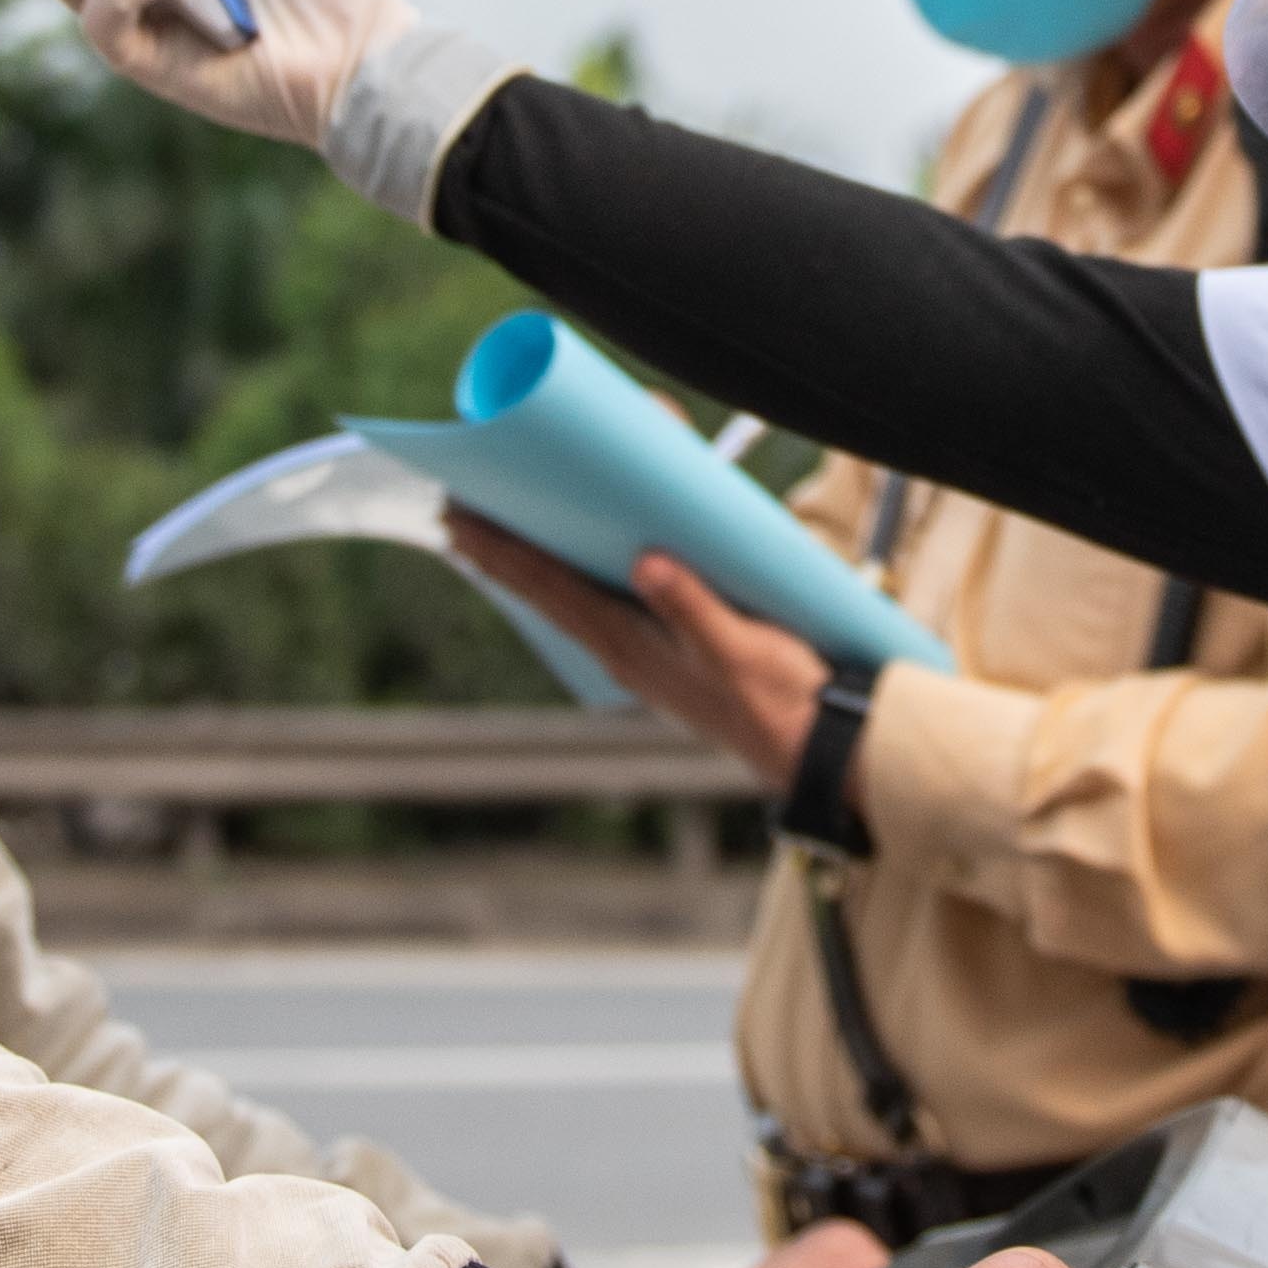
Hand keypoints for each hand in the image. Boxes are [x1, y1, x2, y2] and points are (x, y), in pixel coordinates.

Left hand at [446, 513, 827, 796]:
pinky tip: (567, 582)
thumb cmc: (783, 698)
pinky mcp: (664, 663)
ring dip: (529, 573)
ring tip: (493, 544)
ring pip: (567, 607)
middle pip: (545, 595)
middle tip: (452, 515)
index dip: (502, 552)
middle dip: (500, 556)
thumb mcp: (741, 647)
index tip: (457, 519)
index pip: (550, 589)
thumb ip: (693, 606)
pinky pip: (599, 618)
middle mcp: (624, 655)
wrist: (815, 752)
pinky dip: (569, 591)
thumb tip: (646, 563)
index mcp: (631, 647)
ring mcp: (641, 662)